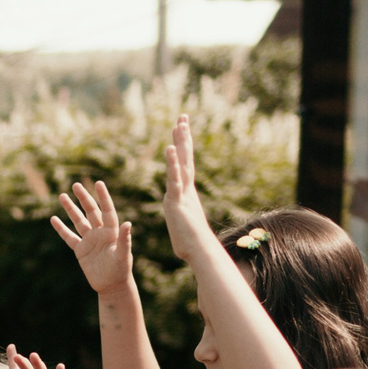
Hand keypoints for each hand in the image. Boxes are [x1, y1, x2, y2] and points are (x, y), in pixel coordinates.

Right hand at [52, 179, 133, 293]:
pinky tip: (53, 219)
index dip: (103, 197)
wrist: (112, 286)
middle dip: (83, 198)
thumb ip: (125, 240)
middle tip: (75, 185)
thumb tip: (128, 223)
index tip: (98, 183)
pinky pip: (69, 237)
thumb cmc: (121, 271)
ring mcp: (89, 241)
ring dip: (70, 209)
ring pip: (78, 221)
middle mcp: (100, 233)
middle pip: (90, 211)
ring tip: (62, 196)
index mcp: (111, 232)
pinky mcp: (80, 250)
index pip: (107, 210)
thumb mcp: (123, 256)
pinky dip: (61, 229)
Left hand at [161, 114, 205, 230]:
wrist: (198, 250)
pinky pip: (175, 178)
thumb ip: (182, 215)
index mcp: (185, 191)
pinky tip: (169, 148)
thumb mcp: (183, 222)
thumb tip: (184, 216)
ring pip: (181, 163)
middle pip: (185, 157)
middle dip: (183, 137)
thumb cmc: (191, 241)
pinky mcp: (178, 200)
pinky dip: (172, 163)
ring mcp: (182, 193)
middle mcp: (186, 188)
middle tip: (182, 117)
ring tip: (179, 124)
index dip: (182, 147)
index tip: (181, 129)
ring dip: (180, 143)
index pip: (184, 164)